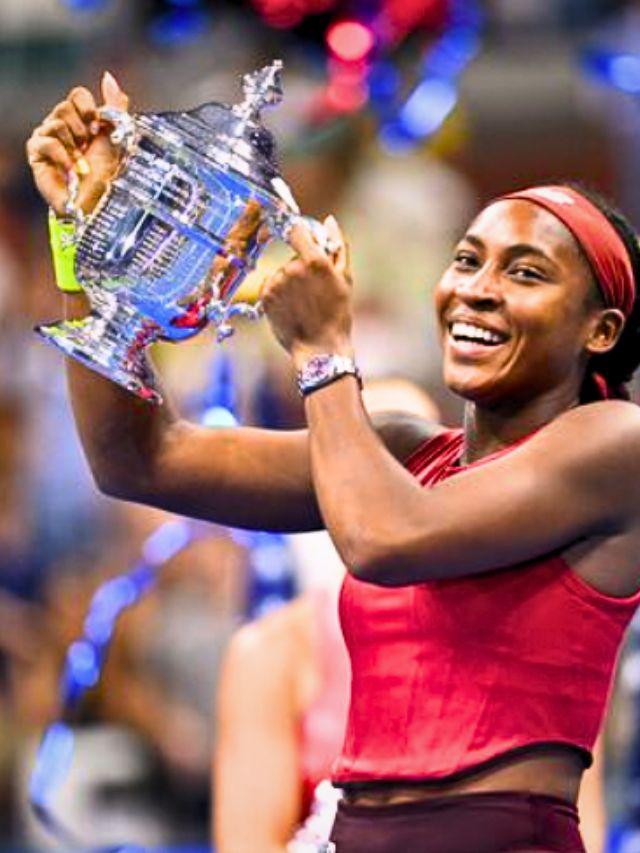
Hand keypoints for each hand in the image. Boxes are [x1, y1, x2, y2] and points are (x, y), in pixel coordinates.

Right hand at [26, 71, 129, 216]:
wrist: (95, 202)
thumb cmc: (106, 174)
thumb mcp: (117, 137)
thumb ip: (115, 106)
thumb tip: (108, 75)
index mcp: (80, 120)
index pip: (77, 94)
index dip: (88, 107)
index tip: (97, 127)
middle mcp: (61, 125)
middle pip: (65, 106)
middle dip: (82, 129)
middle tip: (88, 148)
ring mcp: (46, 137)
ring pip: (56, 122)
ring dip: (74, 146)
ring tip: (80, 162)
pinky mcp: (36, 153)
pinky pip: (47, 141)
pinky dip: (63, 156)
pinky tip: (70, 169)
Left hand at [260, 215, 353, 363]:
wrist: (320, 348)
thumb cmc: (337, 314)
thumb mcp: (345, 278)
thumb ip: (338, 246)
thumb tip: (329, 221)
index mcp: (314, 261)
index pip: (295, 229)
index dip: (298, 232)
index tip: (301, 238)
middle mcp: (292, 268)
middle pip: (293, 256)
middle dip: (302, 268)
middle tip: (315, 291)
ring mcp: (277, 283)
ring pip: (282, 273)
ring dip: (291, 283)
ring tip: (304, 303)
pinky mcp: (266, 296)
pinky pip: (271, 285)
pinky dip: (280, 293)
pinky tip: (292, 308)